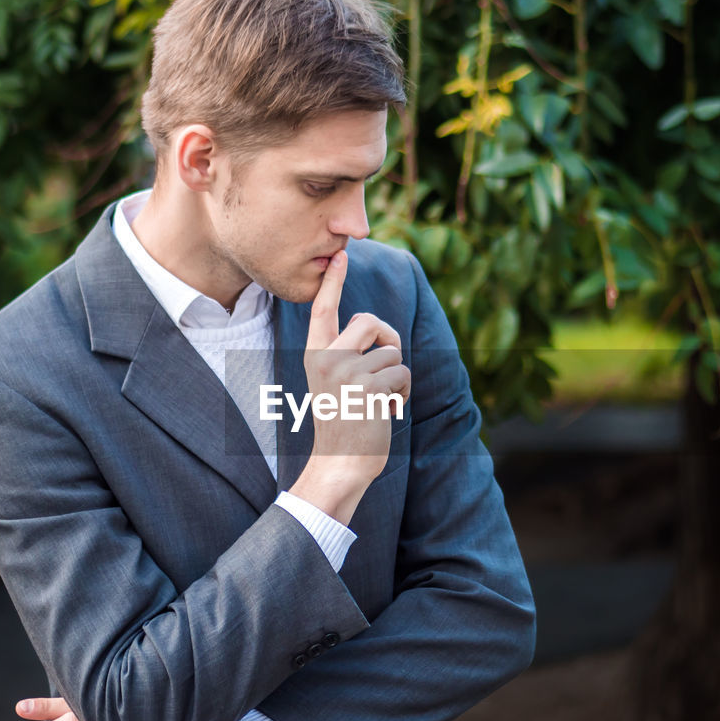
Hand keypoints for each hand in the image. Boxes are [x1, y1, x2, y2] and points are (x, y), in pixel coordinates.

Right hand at [290, 249, 411, 523]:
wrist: (339, 464)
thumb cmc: (343, 426)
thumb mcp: (335, 386)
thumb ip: (348, 358)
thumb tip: (384, 338)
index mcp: (316, 356)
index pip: (323, 311)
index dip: (333, 282)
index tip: (340, 255)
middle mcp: (328, 359)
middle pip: (371, 321)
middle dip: (390, 339)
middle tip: (389, 364)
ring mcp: (347, 372)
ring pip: (393, 354)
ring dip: (397, 379)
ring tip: (381, 403)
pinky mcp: (369, 387)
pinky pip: (402, 374)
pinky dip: (403, 394)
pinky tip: (388, 412)